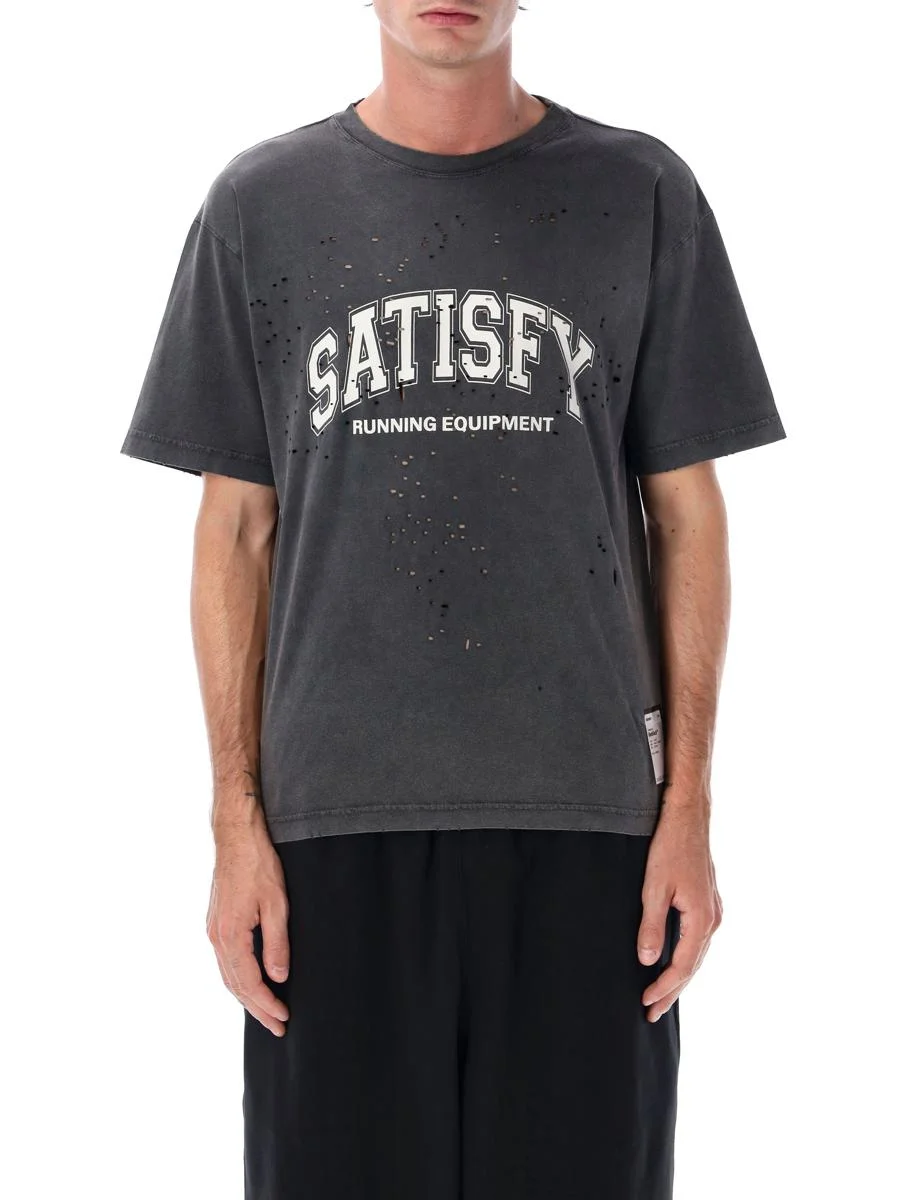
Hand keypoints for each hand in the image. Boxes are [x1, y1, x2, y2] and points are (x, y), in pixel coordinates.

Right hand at [206, 819, 290, 1035]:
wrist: (236, 836)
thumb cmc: (258, 864)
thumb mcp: (277, 903)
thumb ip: (277, 943)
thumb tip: (278, 978)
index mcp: (230, 935)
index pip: (248, 983)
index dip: (266, 1004)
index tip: (283, 1019)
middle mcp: (216, 937)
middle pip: (235, 985)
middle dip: (257, 1009)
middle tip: (278, 1027)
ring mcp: (213, 930)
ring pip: (227, 975)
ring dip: (246, 997)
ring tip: (266, 1013)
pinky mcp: (216, 922)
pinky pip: (225, 961)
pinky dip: (238, 979)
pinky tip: (250, 984)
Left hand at [637, 791, 722, 1021]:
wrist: (688, 817)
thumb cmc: (670, 848)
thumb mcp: (653, 888)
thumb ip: (651, 926)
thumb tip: (649, 961)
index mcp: (702, 920)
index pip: (683, 967)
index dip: (664, 988)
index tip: (646, 1003)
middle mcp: (713, 919)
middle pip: (694, 966)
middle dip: (673, 991)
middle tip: (652, 1013)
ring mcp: (713, 910)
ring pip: (697, 954)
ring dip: (680, 976)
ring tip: (661, 995)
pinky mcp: (708, 901)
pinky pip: (699, 940)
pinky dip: (686, 957)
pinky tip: (675, 961)